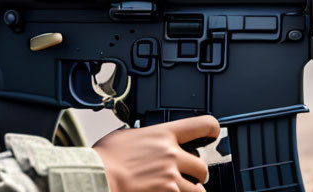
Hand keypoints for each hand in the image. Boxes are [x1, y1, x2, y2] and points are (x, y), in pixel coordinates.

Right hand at [92, 115, 219, 191]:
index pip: (201, 126)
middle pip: (202, 167)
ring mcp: (171, 178)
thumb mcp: (126, 136)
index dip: (211, 130)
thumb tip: (146, 140)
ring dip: (189, 191)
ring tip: (174, 189)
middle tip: (184, 176)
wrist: (98, 178)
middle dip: (195, 174)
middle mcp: (171, 155)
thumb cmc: (105, 158)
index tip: (213, 134)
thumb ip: (144, 137)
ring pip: (198, 189)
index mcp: (162, 135)